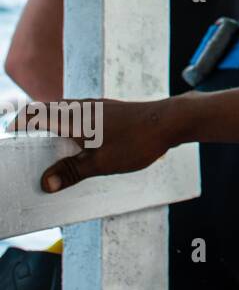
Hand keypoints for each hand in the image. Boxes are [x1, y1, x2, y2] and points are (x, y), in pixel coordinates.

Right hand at [6, 97, 177, 192]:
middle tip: (25, 146)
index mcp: (75, 117)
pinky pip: (81, 113)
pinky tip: (77, 140)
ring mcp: (98, 106)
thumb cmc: (138, 141)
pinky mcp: (110, 109)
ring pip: (65, 111)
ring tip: (47, 145)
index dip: (19, 123)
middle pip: (48, 111)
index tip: (10, 135)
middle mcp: (83, 107)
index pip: (36, 114)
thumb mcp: (102, 163)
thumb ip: (72, 172)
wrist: (172, 121)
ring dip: (52, 123)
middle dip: (33, 126)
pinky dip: (70, 123)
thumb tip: (45, 183)